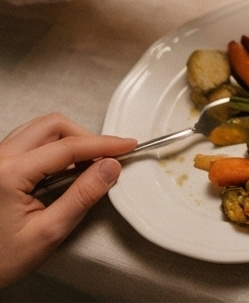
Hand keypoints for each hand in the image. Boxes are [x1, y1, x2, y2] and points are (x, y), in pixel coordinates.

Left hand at [0, 115, 134, 287]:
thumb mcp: (48, 233)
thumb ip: (82, 197)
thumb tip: (109, 168)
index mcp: (9, 174)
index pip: (68, 147)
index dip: (103, 144)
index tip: (126, 146)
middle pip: (53, 126)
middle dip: (85, 137)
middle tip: (106, 156)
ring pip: (41, 128)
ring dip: (69, 139)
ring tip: (86, 163)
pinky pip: (29, 140)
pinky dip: (53, 146)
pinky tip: (64, 167)